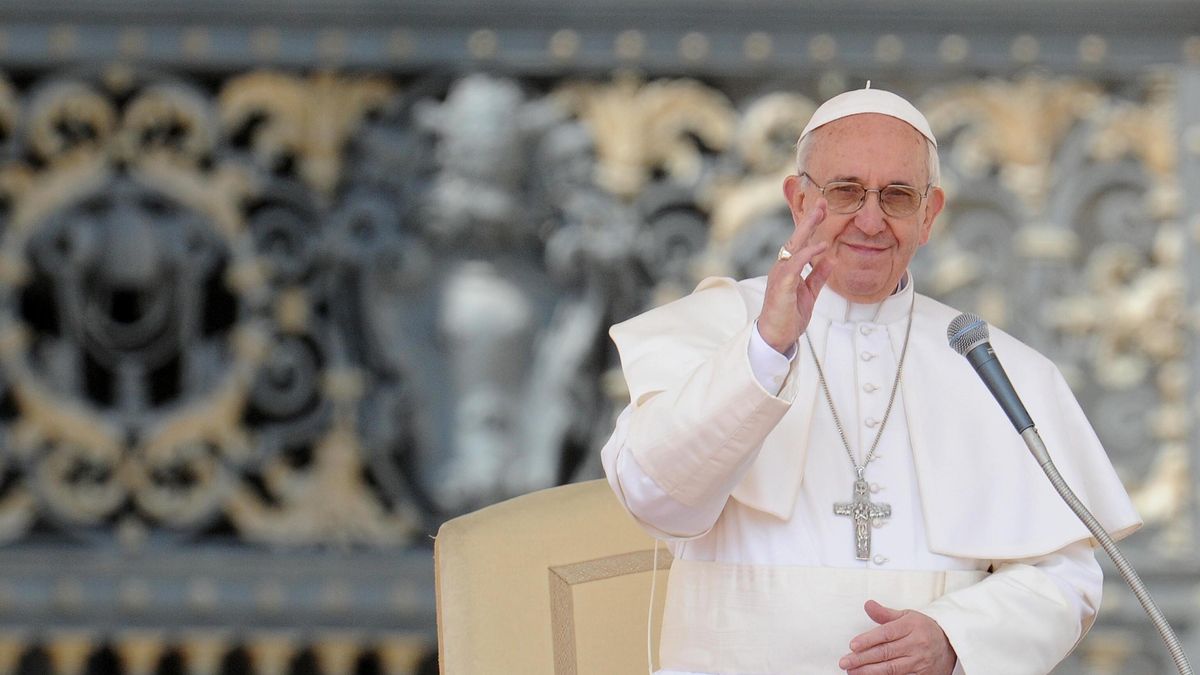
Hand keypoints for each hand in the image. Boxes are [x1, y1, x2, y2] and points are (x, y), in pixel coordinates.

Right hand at [756, 199, 833, 352]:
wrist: (776, 337)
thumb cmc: (789, 316)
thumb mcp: (809, 293)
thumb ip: (818, 276)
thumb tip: (831, 259)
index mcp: (788, 268)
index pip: (801, 242)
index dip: (812, 225)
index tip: (823, 209)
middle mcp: (782, 267)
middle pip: (796, 238)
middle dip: (809, 219)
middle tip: (822, 202)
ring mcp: (780, 275)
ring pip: (794, 246)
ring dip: (808, 229)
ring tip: (820, 213)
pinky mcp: (781, 285)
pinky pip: (795, 265)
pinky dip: (808, 254)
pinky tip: (821, 246)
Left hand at [838, 600, 955, 674]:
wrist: (950, 644)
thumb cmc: (924, 629)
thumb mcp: (907, 616)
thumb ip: (885, 614)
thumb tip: (868, 605)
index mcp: (911, 626)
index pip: (886, 634)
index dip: (868, 640)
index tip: (852, 645)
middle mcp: (916, 644)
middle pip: (885, 652)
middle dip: (862, 658)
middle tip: (845, 662)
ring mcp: (920, 661)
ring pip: (891, 668)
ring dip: (870, 671)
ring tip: (853, 671)